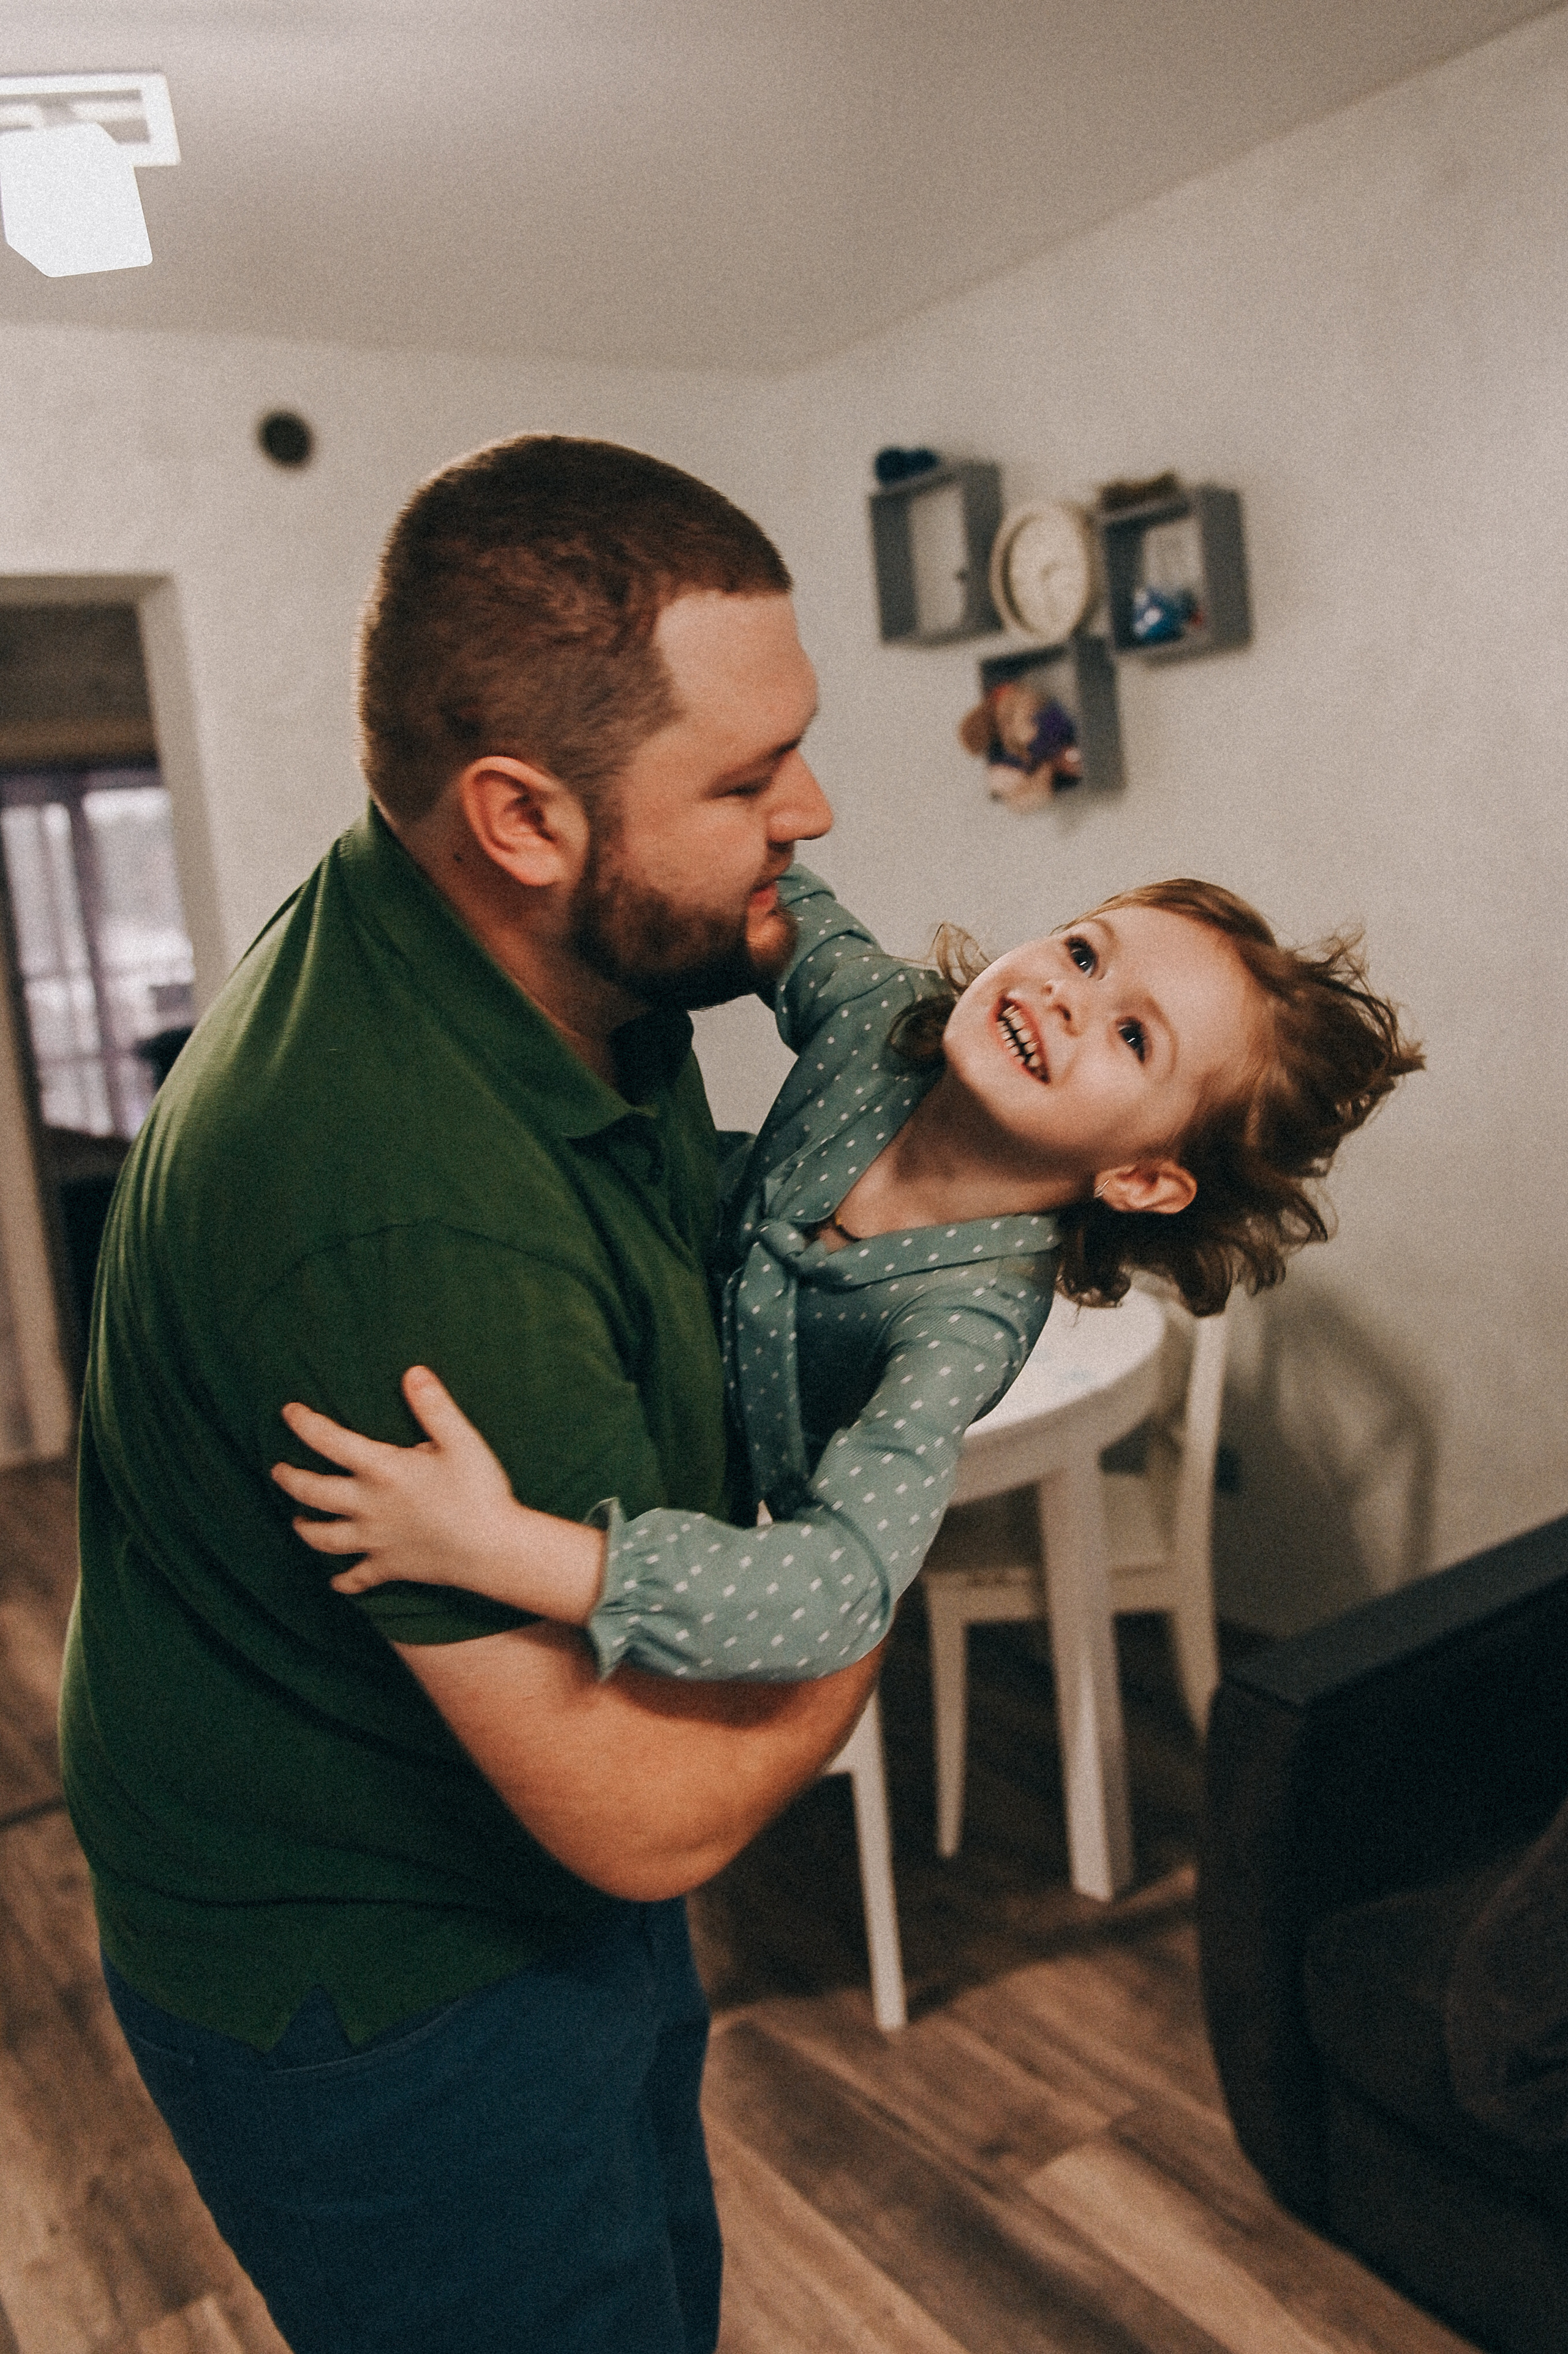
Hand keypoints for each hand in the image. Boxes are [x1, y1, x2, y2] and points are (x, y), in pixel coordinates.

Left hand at [272, 1365, 526, 1596]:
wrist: (493, 1550)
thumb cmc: (480, 1493)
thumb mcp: (462, 1441)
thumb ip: (434, 1406)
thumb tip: (412, 1372)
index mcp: (382, 1470)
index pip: (330, 1441)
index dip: (305, 1424)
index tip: (289, 1412)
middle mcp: (369, 1506)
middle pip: (314, 1492)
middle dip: (291, 1479)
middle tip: (278, 1470)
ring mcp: (376, 1540)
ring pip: (325, 1538)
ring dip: (305, 1529)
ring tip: (296, 1520)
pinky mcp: (390, 1567)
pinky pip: (358, 1577)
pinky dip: (344, 1581)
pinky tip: (336, 1583)